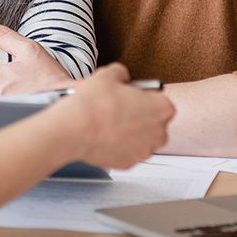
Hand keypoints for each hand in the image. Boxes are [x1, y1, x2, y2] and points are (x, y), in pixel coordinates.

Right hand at [51, 63, 174, 168]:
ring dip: (129, 132)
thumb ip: (122, 73)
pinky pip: (126, 151)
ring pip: (140, 139)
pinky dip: (118, 145)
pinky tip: (103, 135)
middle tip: (119, 107)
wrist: (75, 128)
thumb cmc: (94, 104)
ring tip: (109, 121)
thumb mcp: (109, 74)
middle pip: (153, 122)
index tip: (132, 95)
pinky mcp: (128, 163)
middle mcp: (159, 133)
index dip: (143, 96)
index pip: (161, 100)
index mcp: (161, 108)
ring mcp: (144, 151)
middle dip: (139, 116)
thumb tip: (121, 77)